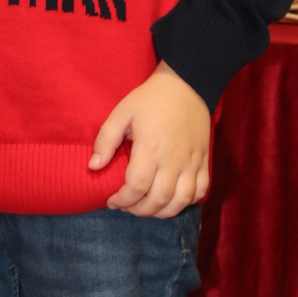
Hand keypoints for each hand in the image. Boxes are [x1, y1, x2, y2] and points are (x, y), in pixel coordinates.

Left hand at [89, 60, 210, 216]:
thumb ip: (106, 140)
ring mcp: (192, 162)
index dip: (122, 200)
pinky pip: (201, 191)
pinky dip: (187, 201)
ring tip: (146, 207)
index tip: (112, 201)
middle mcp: (174, 160)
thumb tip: (93, 166)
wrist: (186, 84)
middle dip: (138, 210)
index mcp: (151, 148)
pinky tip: (172, 199)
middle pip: (158, 200)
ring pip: (181, 201)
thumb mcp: (121, 113)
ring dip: (162, 212)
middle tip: (126, 206)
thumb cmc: (150, 99)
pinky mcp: (204, 160)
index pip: (137, 187)